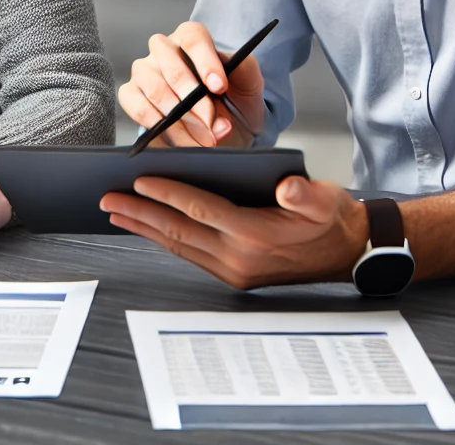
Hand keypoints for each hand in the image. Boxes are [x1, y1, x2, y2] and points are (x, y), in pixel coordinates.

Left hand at [99, 176, 367, 288]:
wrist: (347, 252)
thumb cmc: (331, 219)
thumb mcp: (326, 199)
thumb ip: (304, 193)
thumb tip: (286, 187)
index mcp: (255, 234)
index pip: (200, 210)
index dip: (168, 194)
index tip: (139, 180)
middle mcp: (239, 257)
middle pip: (177, 232)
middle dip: (139, 214)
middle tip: (106, 200)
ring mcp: (234, 270)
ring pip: (178, 246)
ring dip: (144, 228)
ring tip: (116, 213)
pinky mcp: (233, 274)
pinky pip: (189, 254)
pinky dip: (164, 239)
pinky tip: (149, 227)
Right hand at [118, 22, 265, 146]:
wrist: (225, 125)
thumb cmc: (235, 98)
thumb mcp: (249, 81)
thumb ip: (243, 69)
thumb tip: (222, 77)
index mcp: (191, 37)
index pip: (193, 38)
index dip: (206, 62)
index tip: (220, 87)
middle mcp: (163, 50)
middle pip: (171, 67)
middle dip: (195, 102)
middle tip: (213, 125)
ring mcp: (144, 71)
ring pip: (155, 91)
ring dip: (182, 121)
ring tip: (204, 139)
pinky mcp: (131, 95)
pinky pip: (137, 106)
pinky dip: (160, 126)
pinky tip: (181, 139)